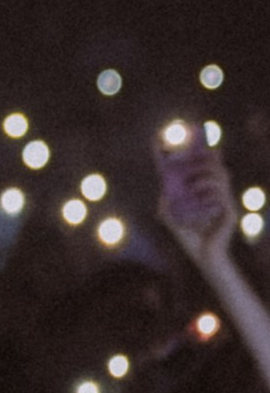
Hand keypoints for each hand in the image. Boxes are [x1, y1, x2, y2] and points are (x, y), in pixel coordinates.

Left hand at [155, 130, 238, 272]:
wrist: (203, 258)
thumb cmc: (190, 239)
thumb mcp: (172, 218)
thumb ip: (167, 204)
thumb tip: (164, 190)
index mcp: (205, 192)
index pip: (203, 166)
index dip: (198, 150)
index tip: (188, 135)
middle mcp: (216, 194)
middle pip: (216, 165)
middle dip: (203, 155)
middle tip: (186, 155)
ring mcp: (224, 201)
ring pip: (220, 175)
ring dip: (204, 173)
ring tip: (191, 182)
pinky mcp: (228, 212)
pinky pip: (222, 192)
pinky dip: (208, 188)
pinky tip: (197, 191)